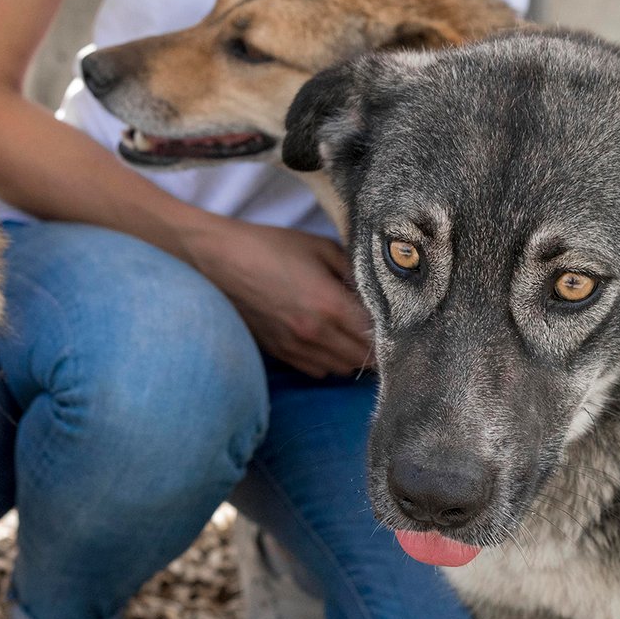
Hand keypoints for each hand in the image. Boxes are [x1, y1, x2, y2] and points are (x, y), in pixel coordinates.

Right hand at [184, 217, 374, 378]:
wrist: (218, 260)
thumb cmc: (269, 247)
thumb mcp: (320, 247)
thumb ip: (353, 271)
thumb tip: (376, 291)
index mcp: (329, 304)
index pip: (376, 336)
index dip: (393, 334)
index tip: (401, 325)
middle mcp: (314, 333)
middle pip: (361, 359)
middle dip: (377, 349)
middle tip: (384, 334)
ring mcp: (294, 347)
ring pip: (340, 369)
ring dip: (353, 357)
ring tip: (356, 338)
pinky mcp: (279, 353)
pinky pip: (317, 371)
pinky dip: (329, 361)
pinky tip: (328, 342)